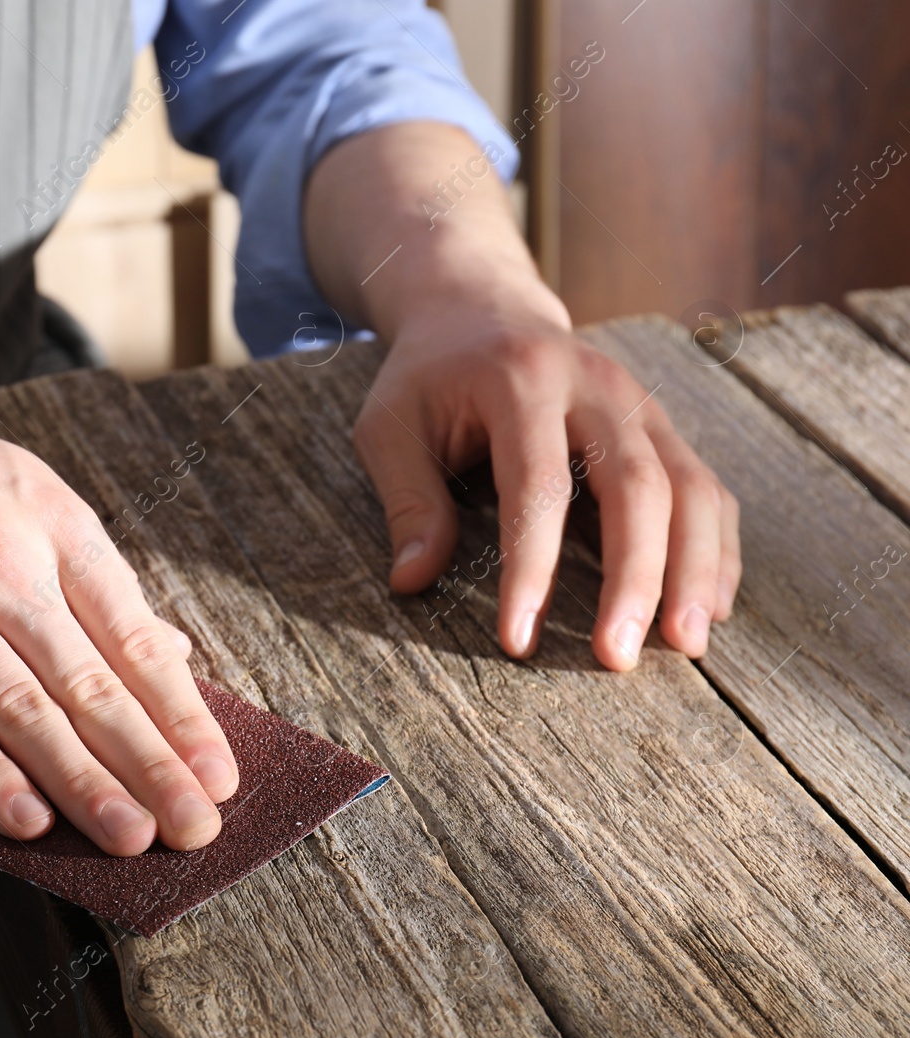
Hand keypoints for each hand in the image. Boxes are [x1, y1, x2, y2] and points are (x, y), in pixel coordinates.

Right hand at [0, 355, 238, 854]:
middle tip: (197, 826)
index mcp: (53, 526)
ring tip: (131, 837)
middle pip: (93, 682)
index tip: (219, 770)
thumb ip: (92, 575)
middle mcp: (5, 566)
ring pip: (26, 708)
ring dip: (85, 782)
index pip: (134, 634)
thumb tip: (169, 647)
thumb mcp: (22, 491)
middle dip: (154, 764)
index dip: (182, 711)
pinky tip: (24, 817)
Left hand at [355, 300, 741, 668]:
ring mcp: (642, 404)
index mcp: (522, 380)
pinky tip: (713, 608)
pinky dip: (718, 550)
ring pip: (691, 488)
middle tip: (619, 658)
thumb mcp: (389, 425)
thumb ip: (407, 498)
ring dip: (696, 571)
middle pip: (637, 486)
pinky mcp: (664, 428)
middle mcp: (598, 386)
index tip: (518, 638)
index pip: (537, 486)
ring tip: (687, 646)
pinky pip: (707, 490)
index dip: (531, 568)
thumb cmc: (428, 378)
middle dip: (635, 578)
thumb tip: (411, 579)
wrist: (481, 308)